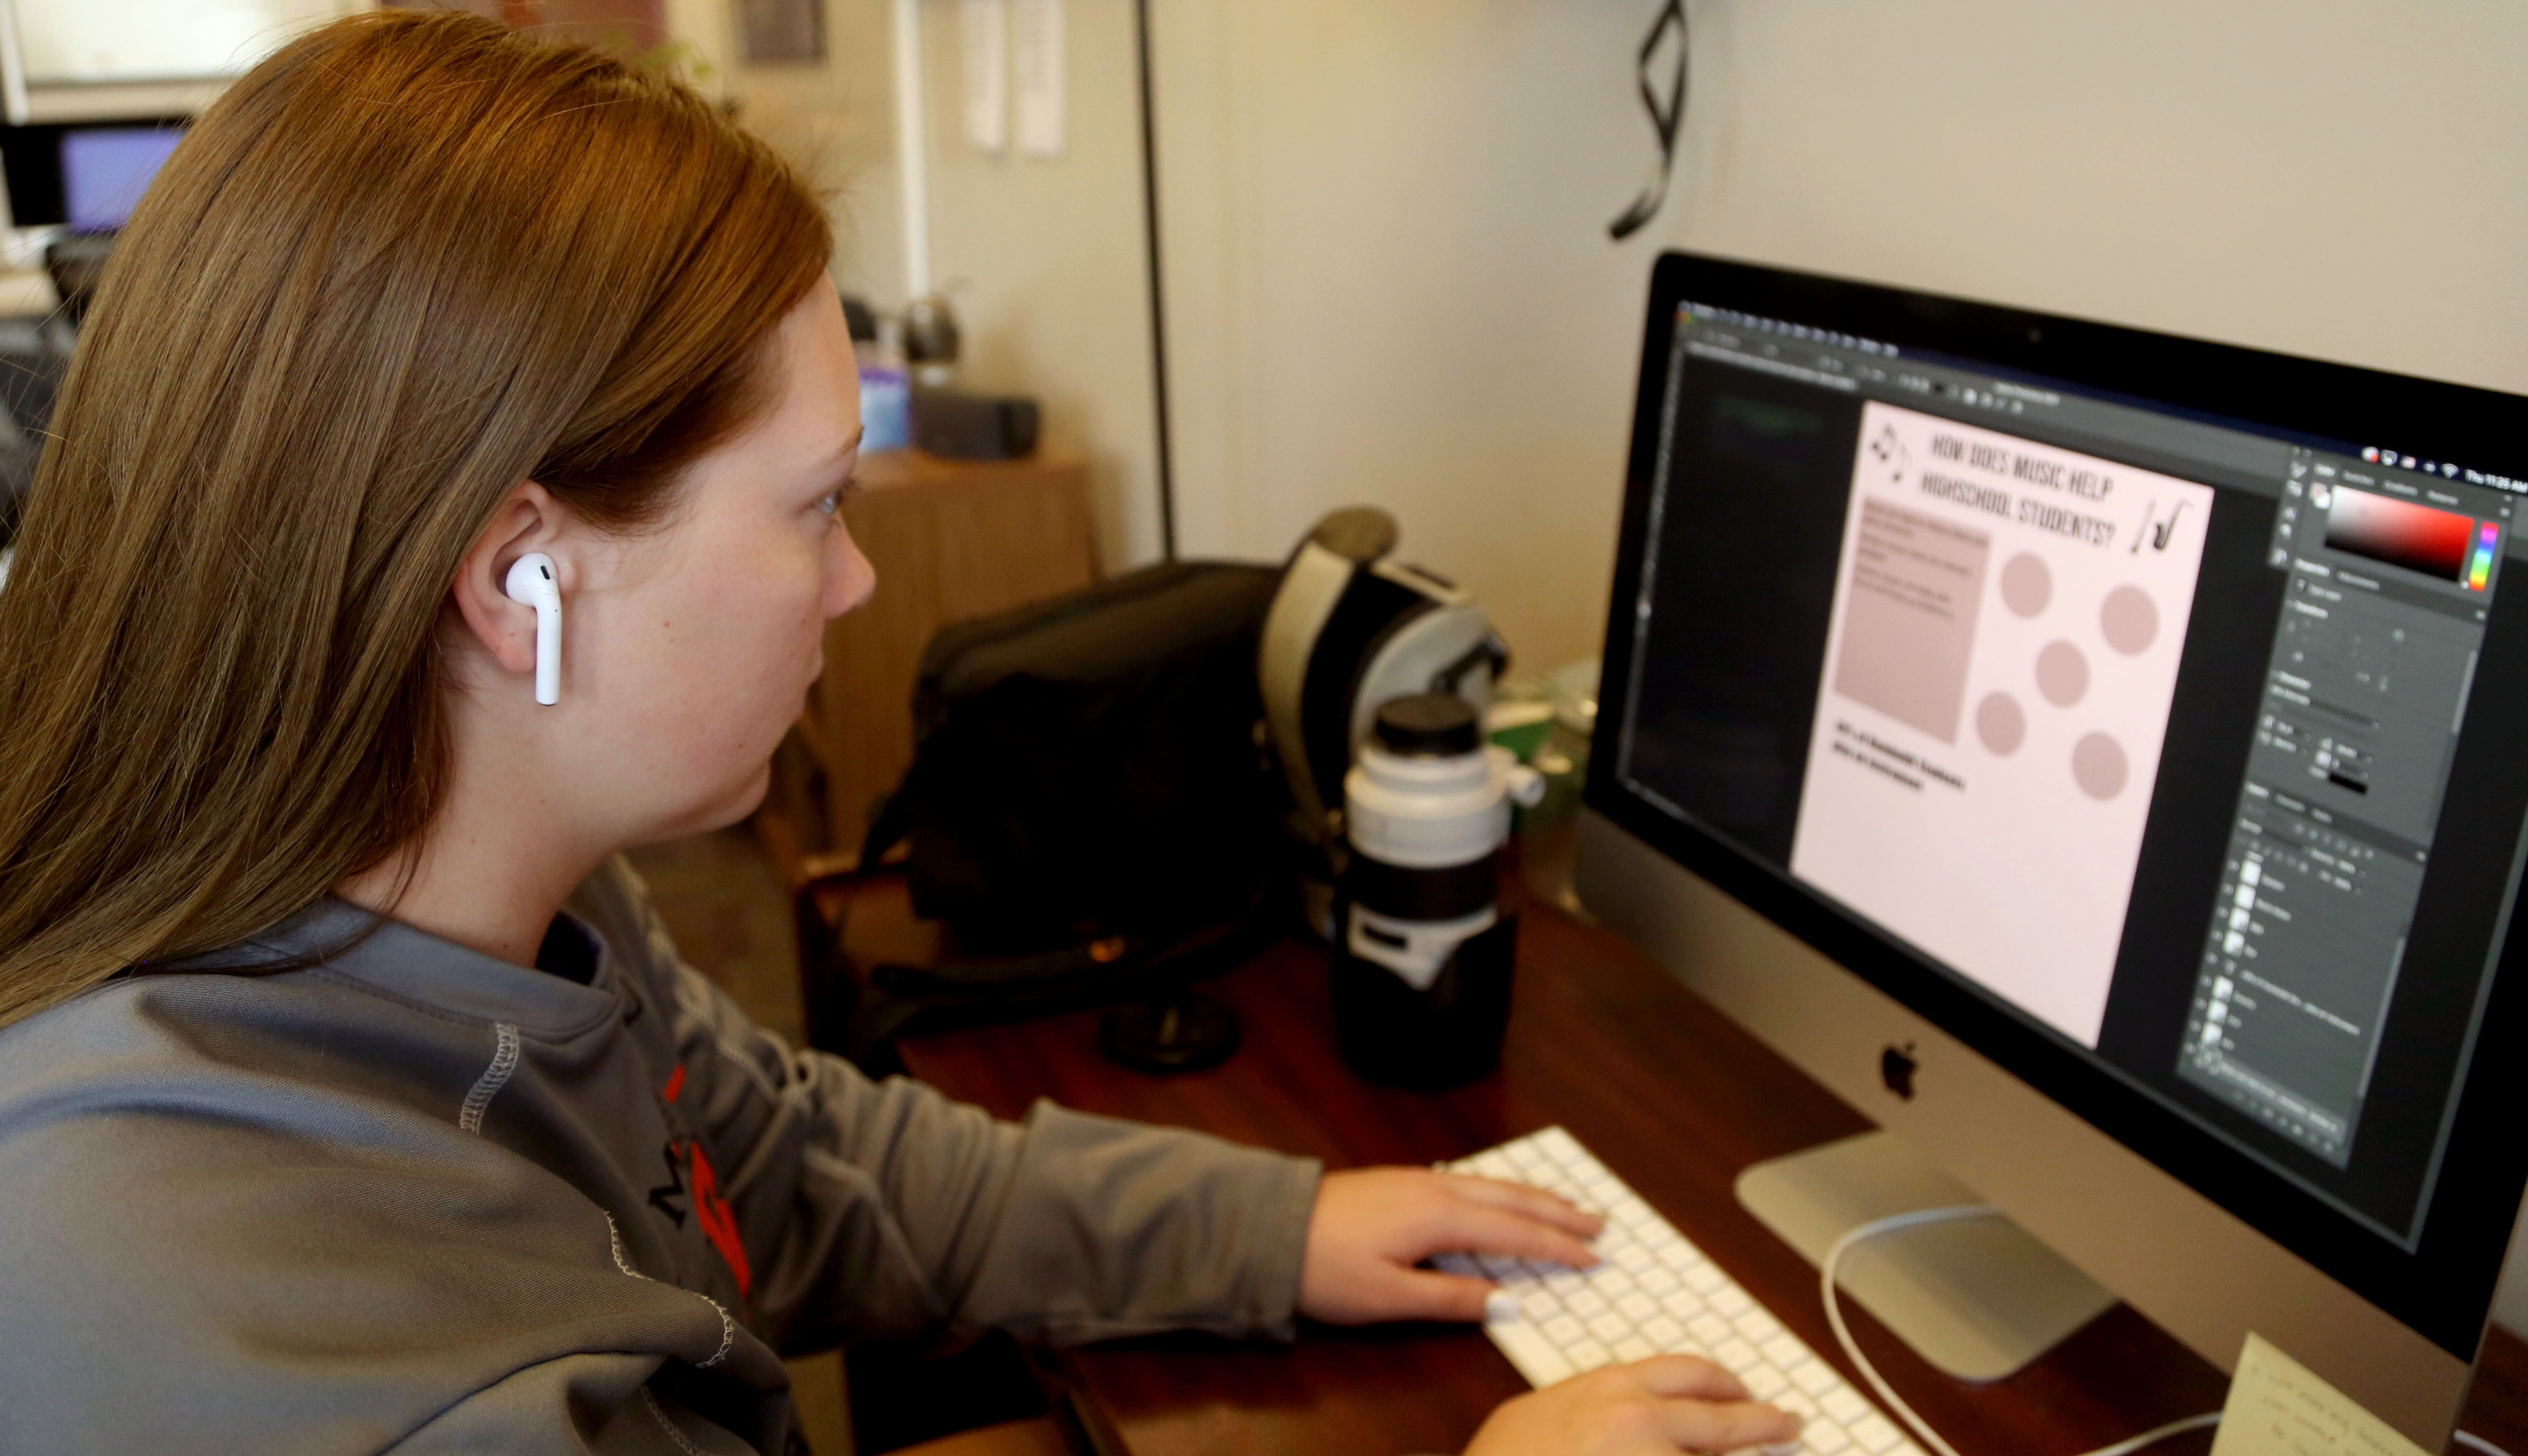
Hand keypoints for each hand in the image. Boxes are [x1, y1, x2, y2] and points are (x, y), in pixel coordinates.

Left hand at [1297, 1166, 1602, 1324]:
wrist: (1269, 1228)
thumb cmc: (1325, 1268)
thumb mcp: (1389, 1296)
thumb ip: (1452, 1298)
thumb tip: (1509, 1303)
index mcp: (1439, 1215)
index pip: (1514, 1231)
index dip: (1557, 1246)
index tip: (1594, 1257)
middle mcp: (1436, 1188)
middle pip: (1512, 1198)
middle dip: (1559, 1211)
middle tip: (1601, 1223)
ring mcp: (1418, 1179)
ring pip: (1492, 1184)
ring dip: (1534, 1196)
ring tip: (1567, 1207)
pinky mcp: (1402, 1180)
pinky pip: (1471, 1180)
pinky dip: (1503, 1189)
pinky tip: (1504, 1196)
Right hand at [1465, 1356, 1800, 1455]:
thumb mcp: (1540, 1416)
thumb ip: (1588, 1407)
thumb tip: (1624, 1417)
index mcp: (1610, 1388)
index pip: (1689, 1375)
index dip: (1727, 1385)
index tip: (1746, 1394)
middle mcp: (1640, 1421)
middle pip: (1725, 1419)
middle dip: (1766, 1423)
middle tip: (1789, 1424)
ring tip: (1773, 1452)